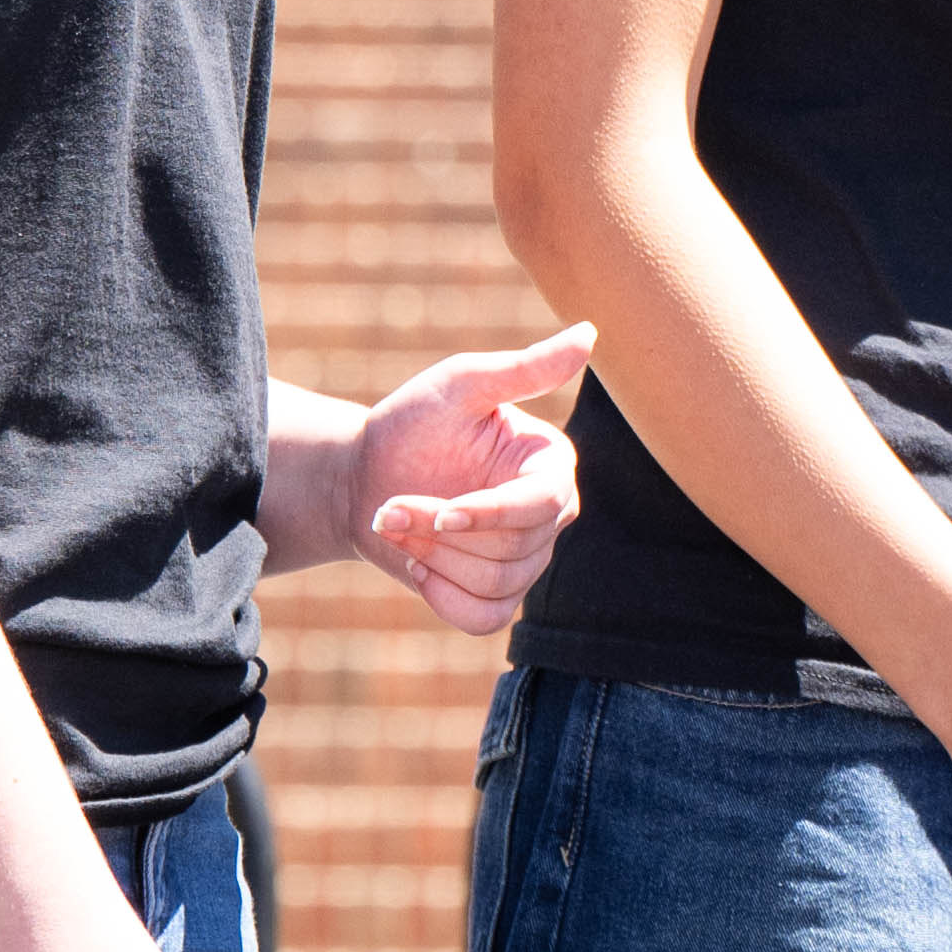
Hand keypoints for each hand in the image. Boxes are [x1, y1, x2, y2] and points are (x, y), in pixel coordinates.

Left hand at [351, 326, 594, 634]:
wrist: (361, 479)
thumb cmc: (412, 424)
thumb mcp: (461, 386)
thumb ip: (526, 369)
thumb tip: (590, 333)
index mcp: (550, 464)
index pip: (542, 503)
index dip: (491, 513)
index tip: (442, 510)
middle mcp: (550, 514)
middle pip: (515, 548)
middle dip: (441, 532)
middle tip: (391, 506)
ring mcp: (527, 558)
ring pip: (497, 583)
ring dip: (433, 559)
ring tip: (399, 524)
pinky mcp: (497, 593)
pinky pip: (485, 618)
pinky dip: (444, 598)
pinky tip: (419, 565)